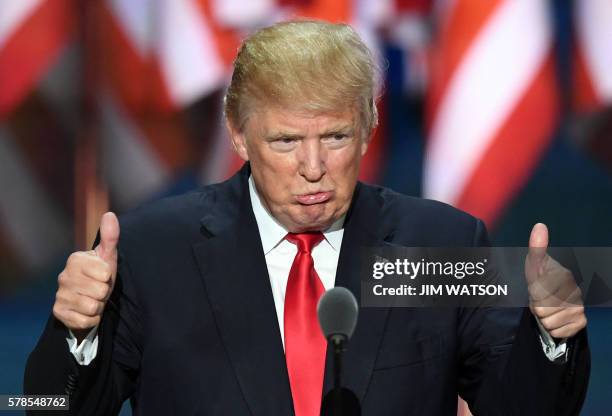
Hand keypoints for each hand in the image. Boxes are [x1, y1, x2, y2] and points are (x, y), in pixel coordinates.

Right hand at [53, 212, 118, 339]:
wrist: (88, 300)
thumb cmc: (100, 275)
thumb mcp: (108, 256)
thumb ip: (110, 237)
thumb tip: (110, 214)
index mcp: (75, 260)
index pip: (105, 273)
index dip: (108, 277)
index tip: (103, 275)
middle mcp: (63, 276)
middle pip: (100, 291)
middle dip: (104, 293)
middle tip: (98, 290)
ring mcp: (59, 295)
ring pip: (93, 307)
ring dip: (98, 306)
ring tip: (93, 299)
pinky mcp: (58, 313)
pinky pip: (85, 320)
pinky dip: (91, 318)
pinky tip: (86, 311)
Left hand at [525, 223, 586, 338]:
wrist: (552, 300)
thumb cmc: (541, 279)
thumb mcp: (534, 264)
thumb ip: (536, 247)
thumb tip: (540, 225)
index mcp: (565, 276)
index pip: (538, 294)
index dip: (532, 294)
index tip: (536, 288)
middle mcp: (576, 292)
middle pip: (542, 309)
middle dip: (536, 306)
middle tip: (540, 300)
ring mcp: (580, 308)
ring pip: (548, 322)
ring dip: (543, 318)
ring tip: (547, 308)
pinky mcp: (581, 322)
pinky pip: (557, 331)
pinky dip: (552, 328)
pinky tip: (556, 318)